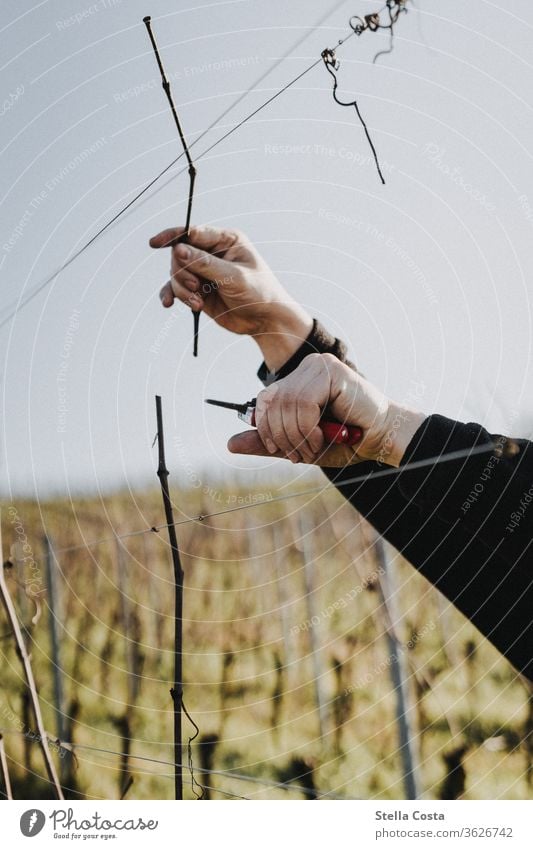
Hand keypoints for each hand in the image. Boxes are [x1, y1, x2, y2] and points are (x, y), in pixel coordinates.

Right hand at [149, 225, 312, 369]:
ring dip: (181, 288)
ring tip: (198, 302)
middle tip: (195, 286)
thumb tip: (178, 250)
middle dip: (182, 271)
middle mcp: (212, 253)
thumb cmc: (259, 293)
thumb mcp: (234, 276)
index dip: (172, 236)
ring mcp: (203, 272)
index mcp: (225, 241)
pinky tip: (168, 304)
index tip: (155, 243)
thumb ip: (205, 264)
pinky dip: (172, 295)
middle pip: (179, 254)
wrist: (265, 321)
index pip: (192, 232)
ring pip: (176, 273)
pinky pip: (176, 289)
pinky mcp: (198, 290)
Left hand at [228, 353, 426, 467]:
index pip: (263, 402)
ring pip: (286, 404)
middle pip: (271, 402)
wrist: (382, 441)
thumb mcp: (299, 445)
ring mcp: (318, 366)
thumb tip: (230, 443)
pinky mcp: (331, 371)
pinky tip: (324, 435)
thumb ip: (267, 443)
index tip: (282, 451)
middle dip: (282, 436)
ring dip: (298, 436)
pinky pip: (304, 402)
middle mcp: (306, 368)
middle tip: (300, 454)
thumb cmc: (345, 441)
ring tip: (316, 447)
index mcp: (297, 381)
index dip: (266, 430)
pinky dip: (310, 427)